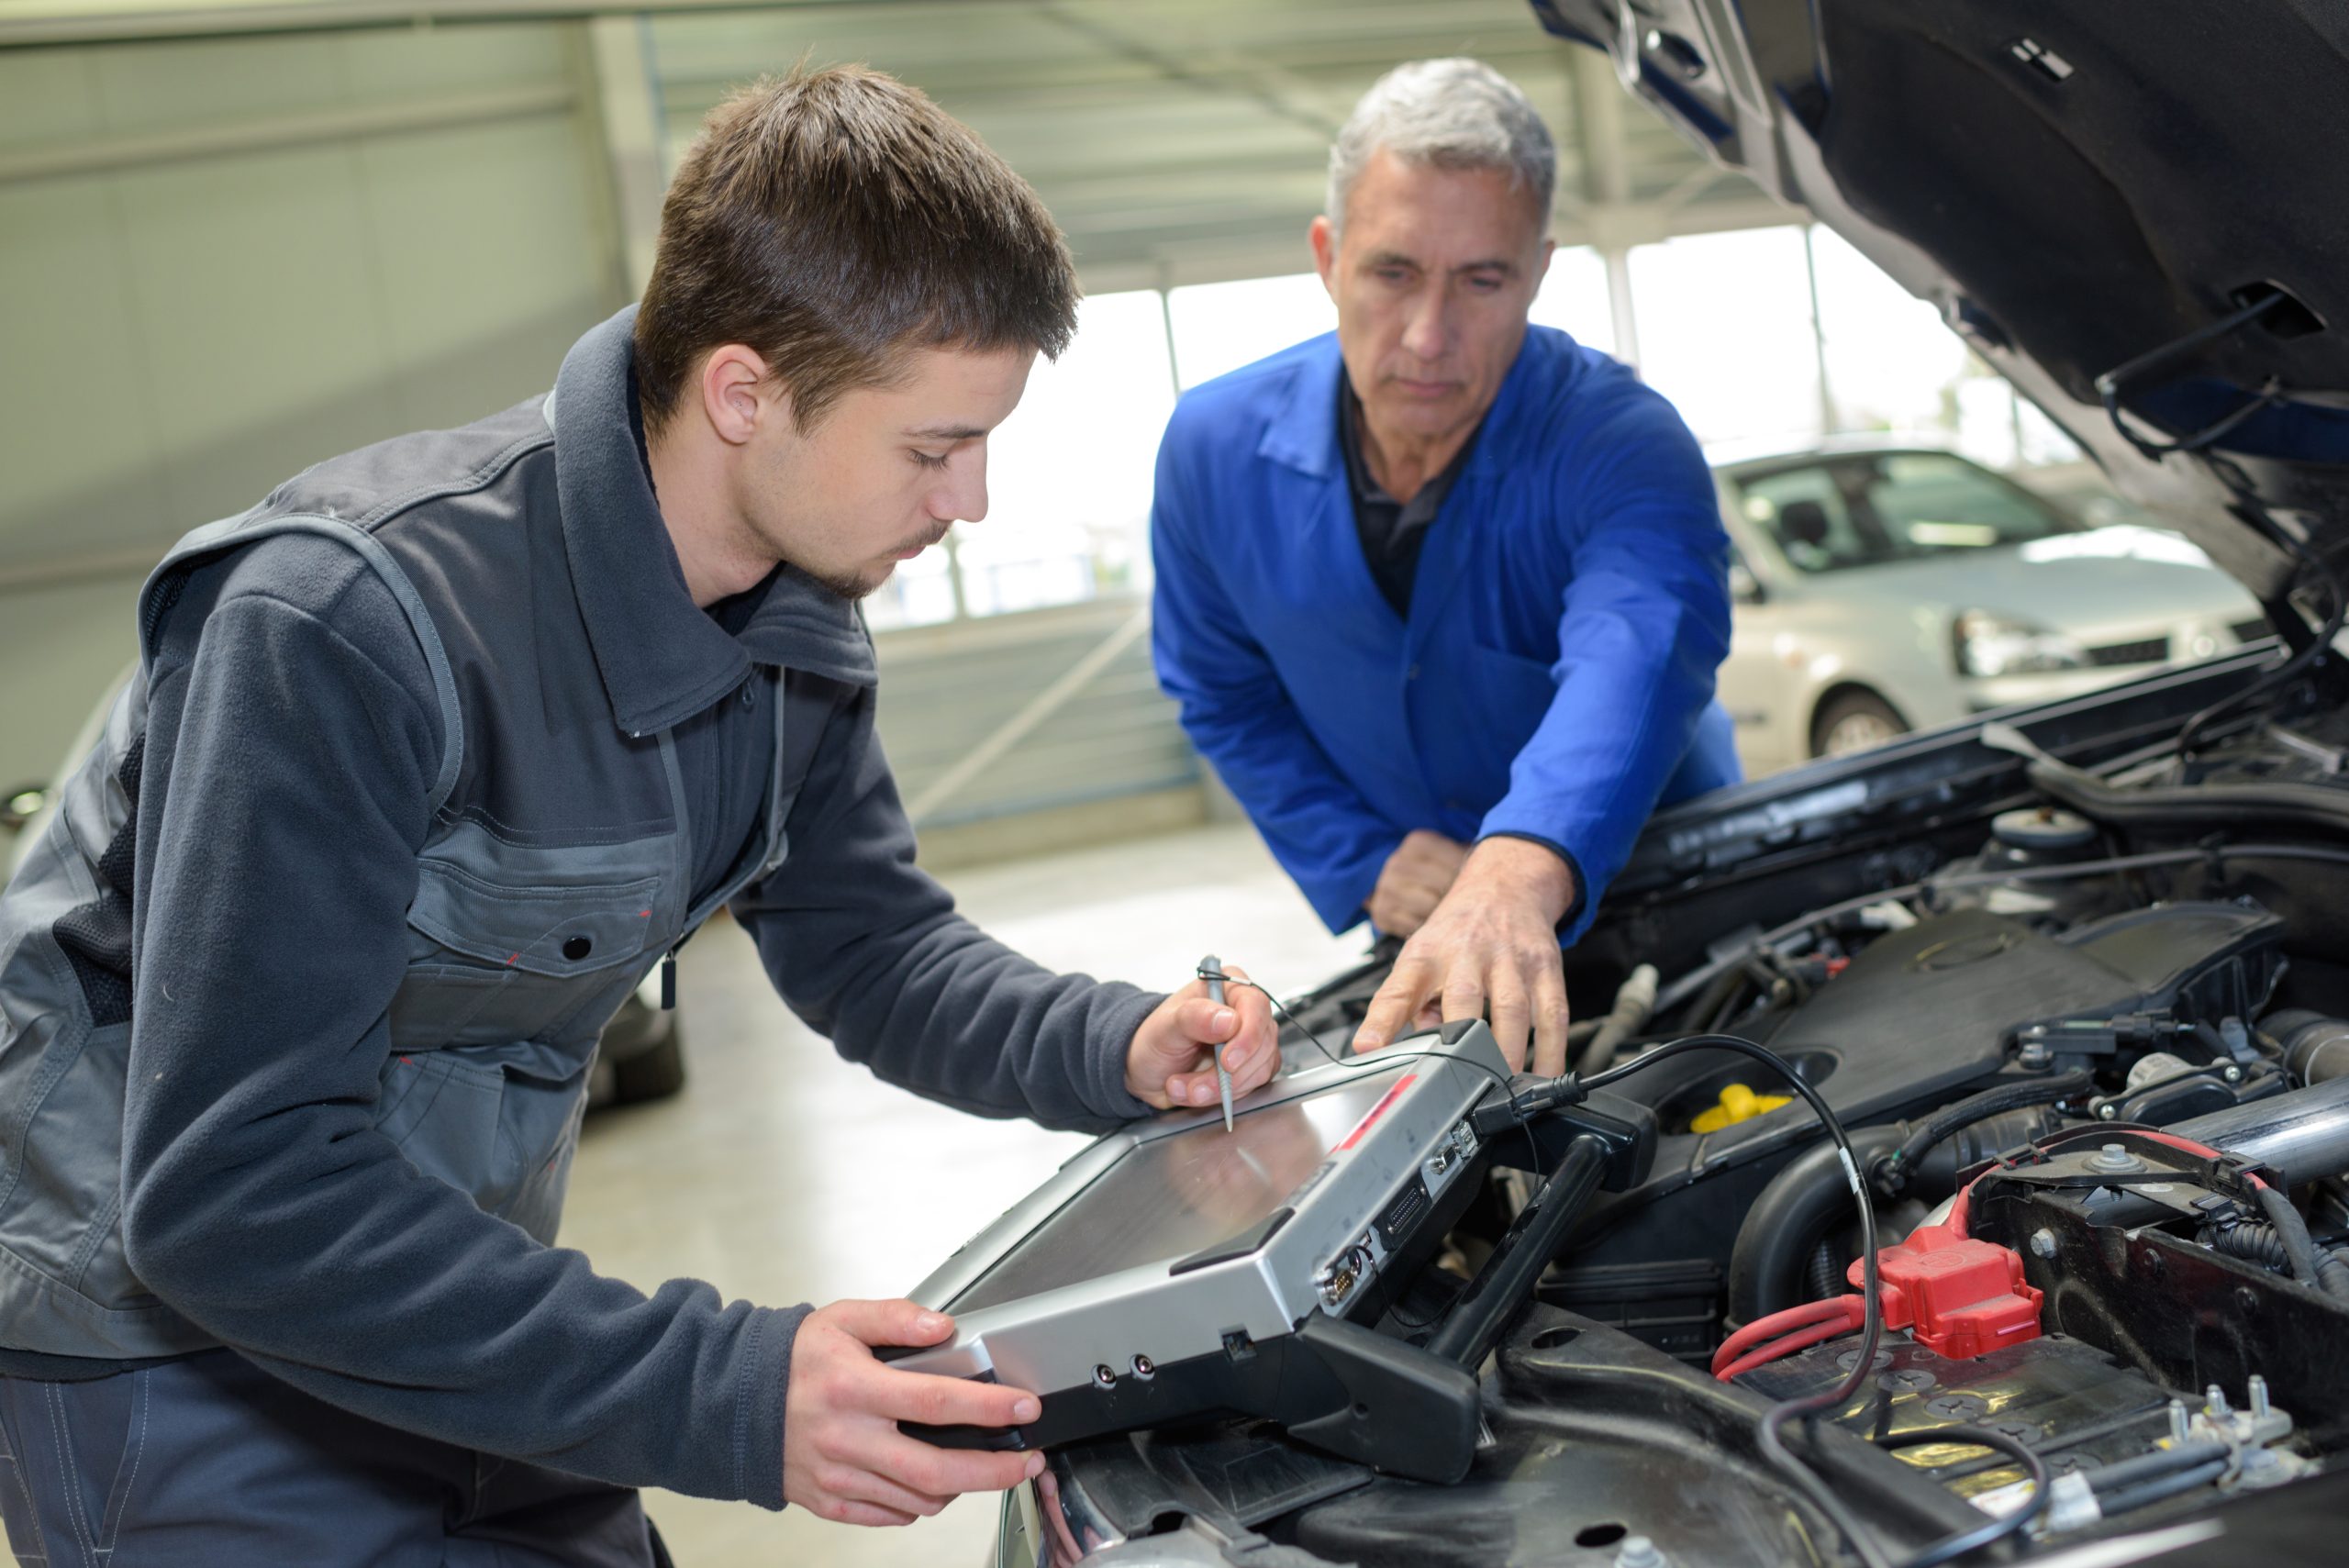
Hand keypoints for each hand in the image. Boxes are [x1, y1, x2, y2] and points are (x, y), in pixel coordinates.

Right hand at [783, 1299, 1044, 1525]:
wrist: (734, 1403)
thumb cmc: (794, 1361)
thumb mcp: (842, 1319)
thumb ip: (896, 1318)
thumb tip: (942, 1327)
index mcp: (853, 1388)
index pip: (934, 1401)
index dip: (987, 1407)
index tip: (1024, 1407)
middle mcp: (846, 1438)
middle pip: (936, 1470)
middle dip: (993, 1471)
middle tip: (1026, 1461)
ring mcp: (838, 1477)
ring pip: (919, 1498)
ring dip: (961, 1487)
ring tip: (980, 1465)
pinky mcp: (831, 1503)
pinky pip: (891, 1515)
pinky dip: (920, 1502)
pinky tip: (931, 1480)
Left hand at [1125, 962, 1280, 1110]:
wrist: (1148, 1070)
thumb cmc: (1155, 1040)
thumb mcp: (1165, 1026)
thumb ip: (1194, 1017)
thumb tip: (1229, 1020)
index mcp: (1227, 987)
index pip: (1255, 1005)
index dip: (1247, 1035)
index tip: (1227, 1061)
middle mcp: (1245, 1011)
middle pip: (1261, 1042)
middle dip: (1227, 1074)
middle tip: (1195, 1086)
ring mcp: (1252, 1041)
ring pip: (1258, 1069)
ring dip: (1220, 1088)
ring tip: (1186, 1089)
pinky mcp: (1252, 1067)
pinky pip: (1252, 1086)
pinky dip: (1224, 1096)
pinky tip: (1197, 1093)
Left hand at [1350, 838, 1573, 1075]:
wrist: (1506, 885)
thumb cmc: (1457, 932)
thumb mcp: (1421, 958)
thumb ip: (1413, 1006)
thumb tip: (1415, 1051)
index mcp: (1426, 956)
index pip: (1398, 989)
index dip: (1382, 1020)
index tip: (1368, 1047)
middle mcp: (1467, 954)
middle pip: (1464, 998)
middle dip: (1465, 1043)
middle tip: (1463, 1083)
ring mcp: (1510, 959)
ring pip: (1513, 1009)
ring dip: (1510, 1053)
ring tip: (1504, 1086)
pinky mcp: (1545, 966)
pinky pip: (1552, 1014)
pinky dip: (1551, 1050)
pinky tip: (1544, 1074)